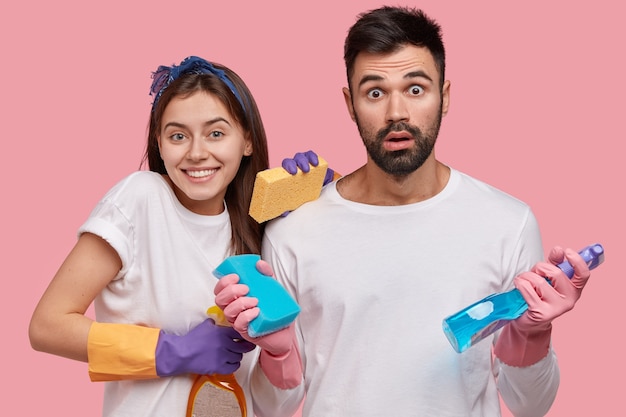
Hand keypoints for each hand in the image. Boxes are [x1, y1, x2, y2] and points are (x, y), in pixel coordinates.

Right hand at [155, 318, 255, 376]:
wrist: (183, 353)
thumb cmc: (192, 339)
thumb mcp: (204, 326)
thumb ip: (213, 323)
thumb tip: (216, 320)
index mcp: (222, 332)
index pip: (241, 333)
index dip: (244, 335)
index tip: (247, 336)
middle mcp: (225, 344)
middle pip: (244, 346)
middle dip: (247, 346)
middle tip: (247, 346)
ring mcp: (223, 356)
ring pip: (239, 357)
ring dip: (237, 356)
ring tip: (233, 354)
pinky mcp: (219, 367)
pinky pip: (234, 367)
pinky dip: (233, 365)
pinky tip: (230, 363)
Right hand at [214, 260, 302, 387]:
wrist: (286, 331)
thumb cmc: (275, 310)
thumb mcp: (271, 288)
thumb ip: (265, 274)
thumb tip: (259, 264)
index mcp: (237, 297)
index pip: (220, 289)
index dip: (224, 281)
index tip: (236, 276)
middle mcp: (234, 309)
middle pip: (219, 299)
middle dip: (231, 291)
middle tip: (246, 288)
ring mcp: (239, 321)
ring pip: (227, 311)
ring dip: (240, 303)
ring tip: (255, 300)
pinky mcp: (246, 332)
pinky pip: (239, 324)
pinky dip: (247, 315)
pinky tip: (257, 311)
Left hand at [279, 150, 334, 216]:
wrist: (313, 195)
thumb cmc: (298, 198)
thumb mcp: (292, 203)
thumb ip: (286, 208)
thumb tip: (284, 213)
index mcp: (283, 178)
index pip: (277, 171)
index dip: (278, 172)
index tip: (286, 174)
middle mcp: (291, 168)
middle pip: (289, 161)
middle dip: (291, 165)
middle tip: (296, 172)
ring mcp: (301, 163)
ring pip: (300, 156)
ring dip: (303, 160)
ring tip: (307, 169)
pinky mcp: (312, 162)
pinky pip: (311, 156)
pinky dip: (312, 157)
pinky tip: (316, 163)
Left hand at [514, 246, 590, 330]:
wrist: (529, 320)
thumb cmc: (539, 295)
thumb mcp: (548, 277)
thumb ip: (554, 263)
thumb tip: (558, 249)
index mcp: (574, 289)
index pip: (583, 274)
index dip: (577, 261)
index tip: (567, 251)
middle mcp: (570, 300)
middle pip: (555, 273)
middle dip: (539, 268)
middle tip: (533, 273)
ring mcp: (557, 308)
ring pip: (538, 281)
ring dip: (526, 276)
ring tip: (524, 282)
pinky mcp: (542, 313)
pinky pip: (527, 289)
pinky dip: (520, 284)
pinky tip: (519, 287)